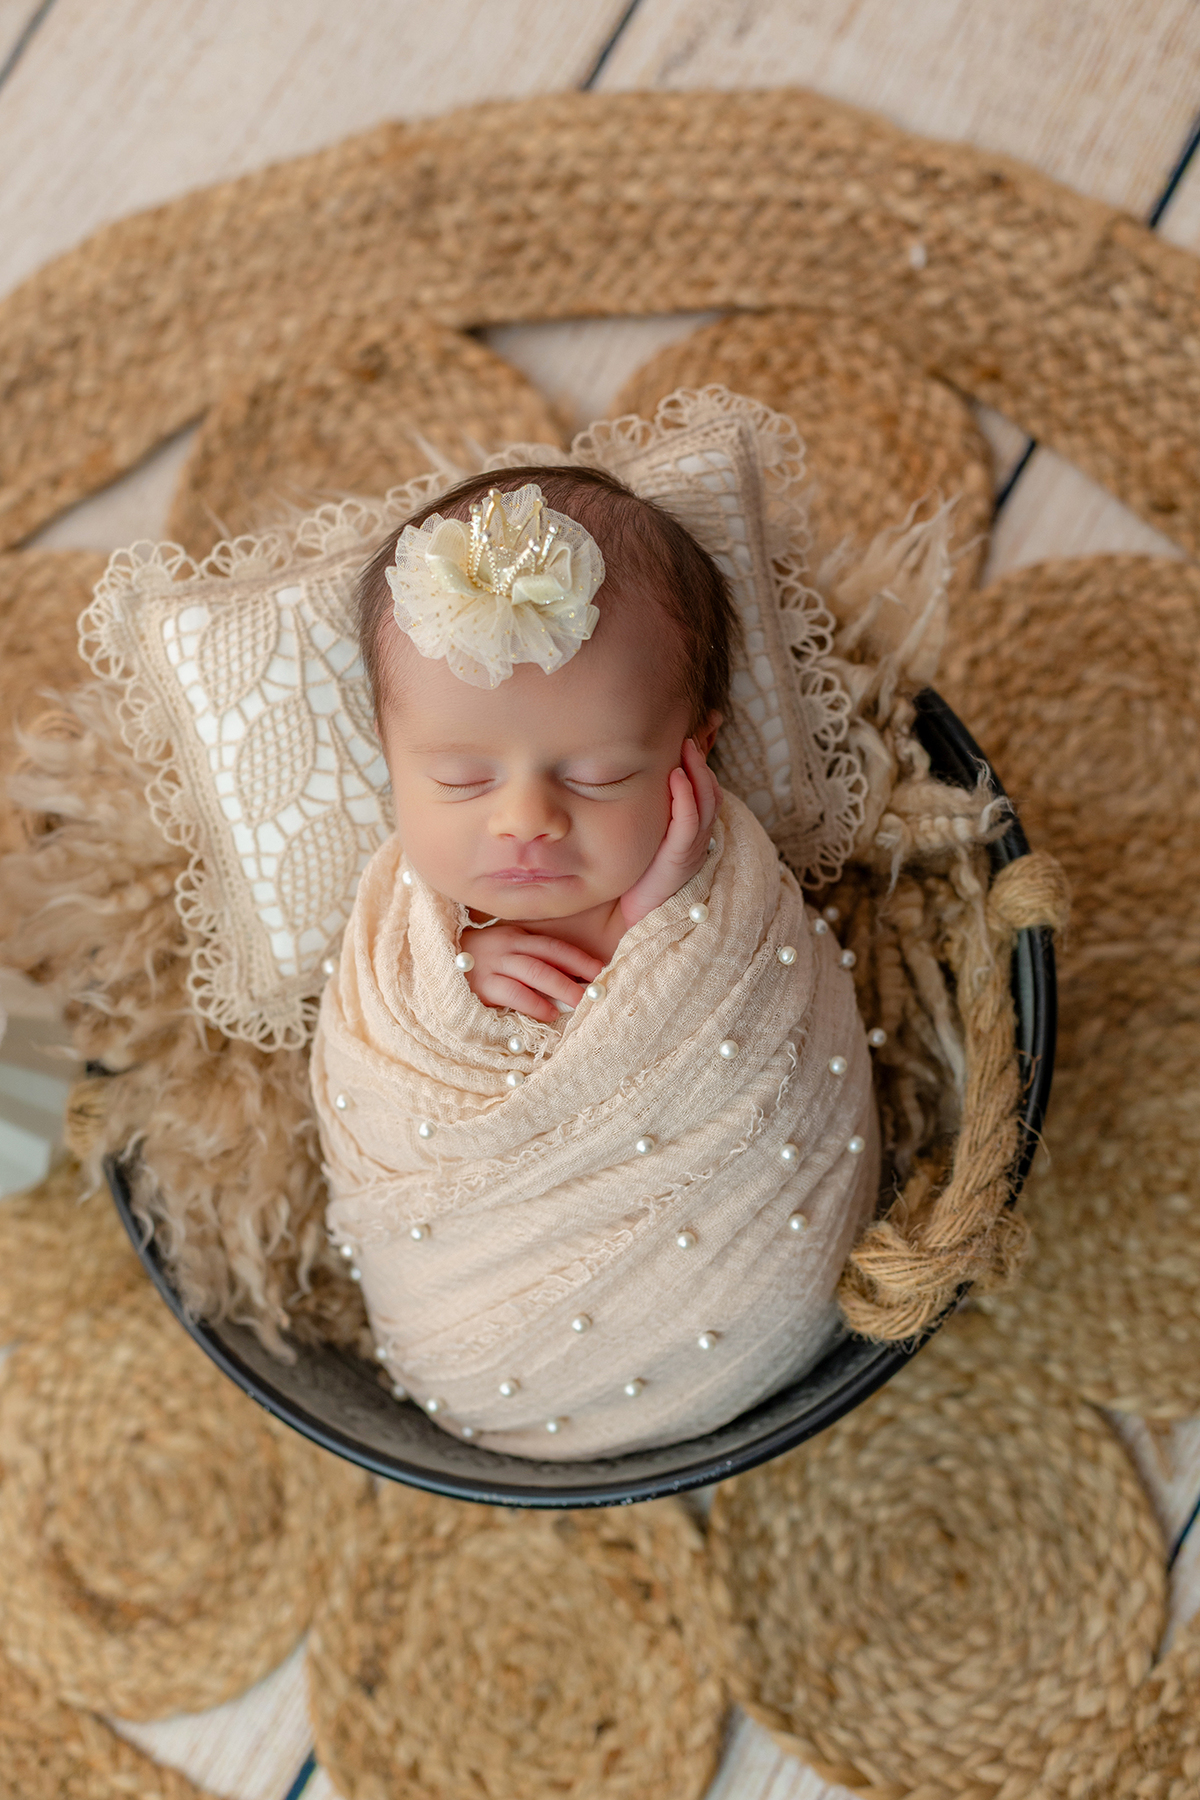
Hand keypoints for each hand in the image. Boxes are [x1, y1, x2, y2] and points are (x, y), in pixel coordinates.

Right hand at [460, 923, 604, 1023]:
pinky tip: (550, 1013)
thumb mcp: (504, 950)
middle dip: (576, 972)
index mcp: (516, 936)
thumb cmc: (477, 961)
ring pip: (534, 972)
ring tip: (580, 1002)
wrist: (435, 963)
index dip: (579, 957)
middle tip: (597, 989)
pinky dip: (534, 1003)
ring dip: (560, 987)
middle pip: (548, 957)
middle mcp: (507, 946)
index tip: (601, 969)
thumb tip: (568, 975)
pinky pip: (513, 993)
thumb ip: (530, 957)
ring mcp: (493, 964)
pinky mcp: (481, 985)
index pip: (554, 945)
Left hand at [619, 738, 721, 929]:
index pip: (702, 794)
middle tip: (687, 737)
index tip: (684, 743)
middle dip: (701, 763)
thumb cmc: (628, 884)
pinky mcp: (680, 859)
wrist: (629, 922)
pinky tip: (677, 776)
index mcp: (686, 835)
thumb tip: (611, 785)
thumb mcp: (637, 844)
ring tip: (686, 747)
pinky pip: (690, 822)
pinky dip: (687, 797)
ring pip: (706, 802)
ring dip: (698, 772)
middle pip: (709, 792)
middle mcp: (695, 840)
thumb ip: (637, 820)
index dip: (699, 768)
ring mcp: (691, 849)